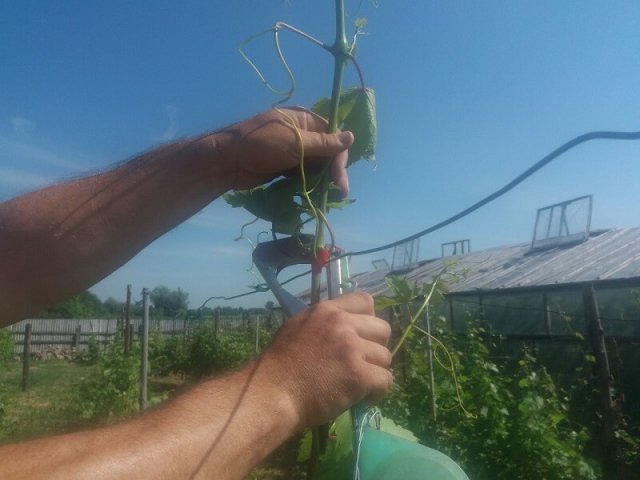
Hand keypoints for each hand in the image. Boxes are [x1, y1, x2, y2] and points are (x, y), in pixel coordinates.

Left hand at [213, 108, 353, 195]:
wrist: (228, 161)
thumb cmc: (261, 144)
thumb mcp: (296, 142)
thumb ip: (324, 143)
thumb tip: (351, 136)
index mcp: (303, 120)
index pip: (332, 135)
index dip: (339, 155)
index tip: (340, 176)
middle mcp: (300, 134)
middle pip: (326, 152)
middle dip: (334, 171)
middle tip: (340, 192)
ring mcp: (292, 151)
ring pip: (316, 165)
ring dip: (324, 179)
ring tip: (332, 196)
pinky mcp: (285, 167)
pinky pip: (304, 175)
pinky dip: (311, 184)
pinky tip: (318, 194)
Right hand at [258, 292, 392, 428]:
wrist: (271, 393)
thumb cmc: (277, 366)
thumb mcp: (297, 328)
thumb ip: (323, 323)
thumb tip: (345, 329)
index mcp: (327, 311)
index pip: (366, 301)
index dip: (368, 320)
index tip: (361, 337)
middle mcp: (342, 324)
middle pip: (382, 328)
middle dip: (376, 347)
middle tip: (362, 363)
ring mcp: (352, 349)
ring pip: (386, 357)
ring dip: (376, 372)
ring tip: (360, 384)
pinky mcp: (359, 375)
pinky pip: (386, 381)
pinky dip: (378, 392)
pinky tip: (364, 398)